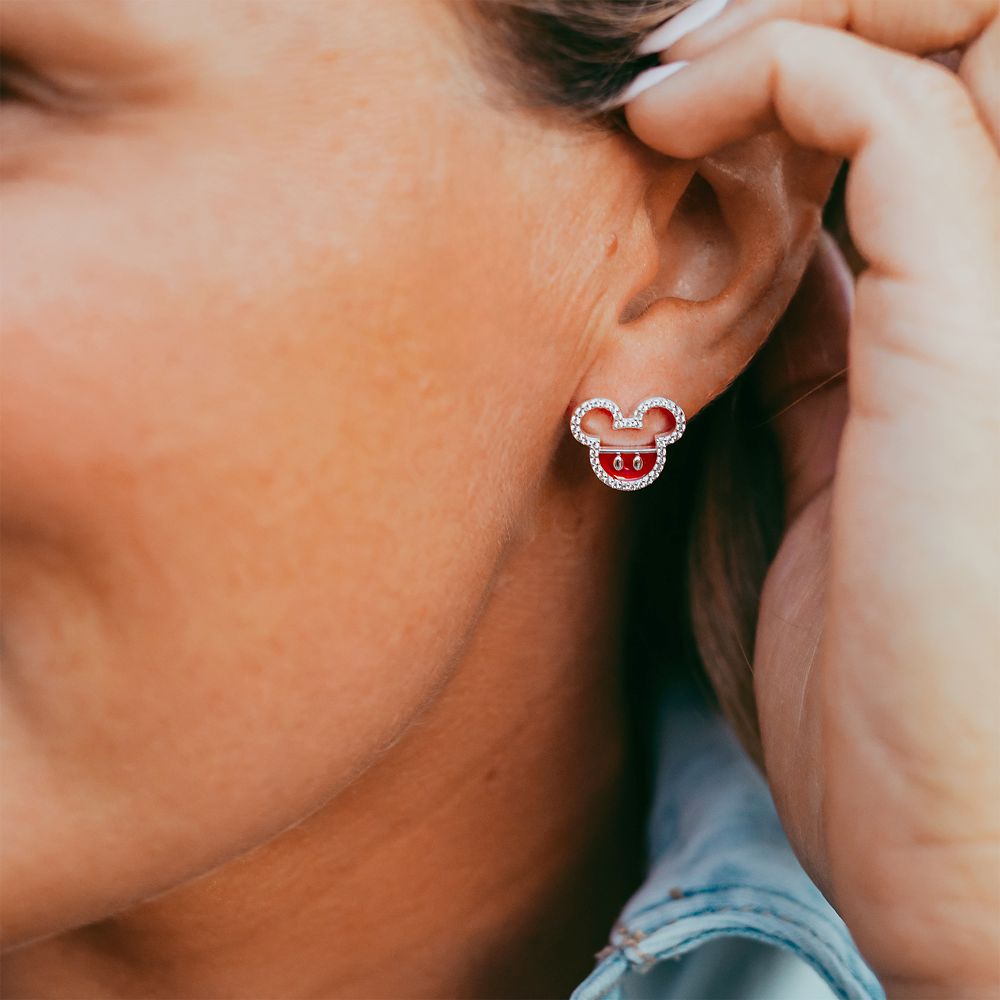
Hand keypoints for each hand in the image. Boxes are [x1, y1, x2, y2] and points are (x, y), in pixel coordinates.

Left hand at [625, 2, 999, 993]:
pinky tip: (670, 122)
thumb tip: (756, 267)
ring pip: (939, 38)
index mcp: (960, 327)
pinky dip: (779, 73)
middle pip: (942, 46)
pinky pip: (894, 115)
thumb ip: (803, 375)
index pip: (905, 119)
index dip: (790, 74)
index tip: (664, 110)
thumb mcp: (812, 508)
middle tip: (666, 75)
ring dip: (787, 23)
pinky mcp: (978, 334)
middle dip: (797, 23)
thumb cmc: (877, 708)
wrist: (962, 856)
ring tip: (666, 87)